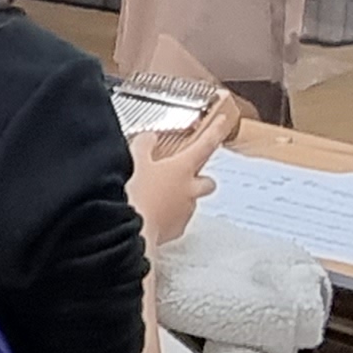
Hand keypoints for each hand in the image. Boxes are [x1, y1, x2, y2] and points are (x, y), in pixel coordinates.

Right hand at [125, 99, 237, 247]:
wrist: (130, 230)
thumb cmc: (134, 194)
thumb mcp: (134, 161)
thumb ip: (144, 146)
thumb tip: (149, 139)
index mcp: (182, 168)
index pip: (205, 145)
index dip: (215, 131)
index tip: (222, 122)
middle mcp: (189, 190)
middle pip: (208, 181)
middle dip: (200, 178)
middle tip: (185, 176)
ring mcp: (184, 211)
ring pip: (191, 201)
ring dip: (181, 198)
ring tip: (157, 197)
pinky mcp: (175, 230)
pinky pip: (177, 220)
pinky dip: (168, 216)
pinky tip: (152, 214)